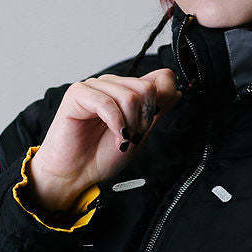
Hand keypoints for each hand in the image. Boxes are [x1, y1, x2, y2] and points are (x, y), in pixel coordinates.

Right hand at [28, 67, 182, 211]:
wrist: (75, 173)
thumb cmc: (101, 156)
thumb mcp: (139, 134)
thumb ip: (156, 112)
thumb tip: (176, 91)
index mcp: (127, 91)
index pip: (161, 78)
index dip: (163, 101)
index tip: (149, 125)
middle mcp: (112, 84)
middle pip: (147, 89)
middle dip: (144, 119)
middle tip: (131, 136)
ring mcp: (95, 86)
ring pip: (130, 96)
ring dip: (130, 124)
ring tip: (120, 139)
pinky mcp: (78, 93)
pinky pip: (107, 102)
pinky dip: (115, 123)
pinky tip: (113, 135)